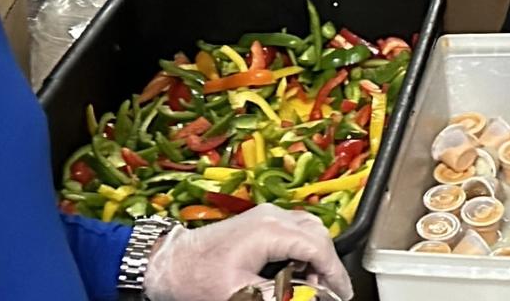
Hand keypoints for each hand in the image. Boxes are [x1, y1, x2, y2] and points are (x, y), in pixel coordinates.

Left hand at [143, 204, 353, 300]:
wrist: (169, 262)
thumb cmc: (197, 277)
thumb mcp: (241, 294)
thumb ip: (281, 295)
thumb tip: (311, 296)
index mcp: (269, 230)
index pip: (317, 247)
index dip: (333, 273)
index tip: (340, 294)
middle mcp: (271, 216)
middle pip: (317, 234)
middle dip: (328, 264)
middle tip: (331, 292)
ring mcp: (266, 216)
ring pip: (309, 229)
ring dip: (317, 255)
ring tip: (316, 284)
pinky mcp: (260, 221)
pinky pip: (295, 229)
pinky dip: (305, 248)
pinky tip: (299, 270)